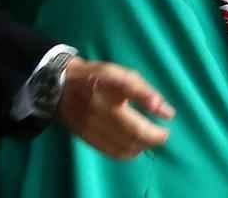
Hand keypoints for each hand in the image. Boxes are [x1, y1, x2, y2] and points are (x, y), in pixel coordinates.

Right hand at [57, 55, 175, 159]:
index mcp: (106, 84)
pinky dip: (128, 153)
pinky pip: (112, 152)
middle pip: (133, 131)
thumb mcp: (120, 73)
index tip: (168, 117)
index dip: (152, 105)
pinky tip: (134, 146)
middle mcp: (98, 106)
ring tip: (148, 139)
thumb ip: (144, 91)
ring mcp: (90, 125)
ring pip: (124, 146)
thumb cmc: (96, 76)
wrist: (59, 85)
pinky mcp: (86, 138)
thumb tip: (168, 113)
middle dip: (154, 136)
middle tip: (163, 134)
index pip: (131, 92)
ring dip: (142, 146)